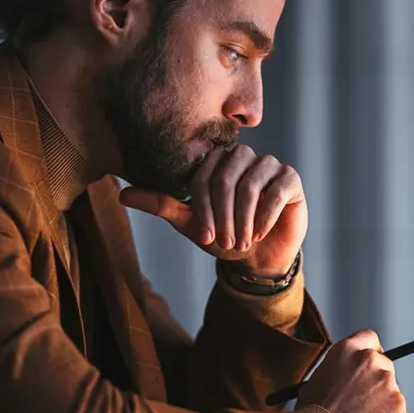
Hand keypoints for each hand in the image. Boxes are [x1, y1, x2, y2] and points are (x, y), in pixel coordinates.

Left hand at [119, 145, 306, 276]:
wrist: (259, 256)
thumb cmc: (224, 235)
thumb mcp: (190, 223)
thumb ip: (161, 204)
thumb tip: (122, 195)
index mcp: (216, 162)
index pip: (203, 176)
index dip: (202, 208)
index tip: (204, 237)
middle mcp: (242, 156)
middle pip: (226, 177)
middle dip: (223, 214)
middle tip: (225, 242)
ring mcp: (268, 165)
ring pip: (251, 184)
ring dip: (243, 218)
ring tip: (243, 241)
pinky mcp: (290, 179)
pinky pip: (277, 190)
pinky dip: (265, 215)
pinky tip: (259, 233)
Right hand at [296, 330, 406, 412]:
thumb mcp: (318, 380)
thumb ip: (339, 371)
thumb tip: (349, 376)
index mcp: (347, 350)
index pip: (369, 338)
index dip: (370, 351)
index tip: (371, 362)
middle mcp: (370, 360)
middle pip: (384, 363)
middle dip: (376, 380)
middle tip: (364, 398)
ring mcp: (387, 382)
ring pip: (391, 389)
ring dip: (381, 401)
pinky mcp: (398, 403)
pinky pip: (397, 410)